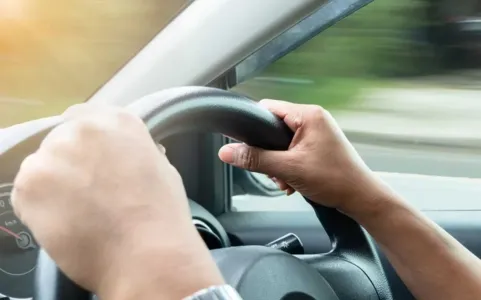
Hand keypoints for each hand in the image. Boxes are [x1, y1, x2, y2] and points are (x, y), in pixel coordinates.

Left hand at [12, 104, 223, 299]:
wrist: (147, 252)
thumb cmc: (161, 213)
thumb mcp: (159, 167)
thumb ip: (133, 152)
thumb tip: (123, 157)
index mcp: (117, 120)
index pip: (84, 118)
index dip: (85, 144)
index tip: (88, 161)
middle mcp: (82, 128)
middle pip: (61, 140)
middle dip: (70, 163)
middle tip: (85, 192)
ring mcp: (53, 153)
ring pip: (43, 167)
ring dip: (54, 185)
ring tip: (77, 212)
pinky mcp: (30, 184)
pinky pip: (27, 194)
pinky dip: (40, 209)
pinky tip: (65, 223)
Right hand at [219, 99, 390, 215]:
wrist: (361, 198)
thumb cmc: (335, 179)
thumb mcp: (288, 169)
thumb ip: (255, 159)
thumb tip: (227, 152)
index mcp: (308, 115)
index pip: (268, 108)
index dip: (254, 126)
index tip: (245, 143)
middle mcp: (313, 119)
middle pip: (273, 128)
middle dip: (268, 153)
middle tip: (275, 170)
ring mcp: (317, 133)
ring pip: (282, 143)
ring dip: (278, 163)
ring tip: (286, 179)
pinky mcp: (318, 146)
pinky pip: (293, 151)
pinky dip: (288, 166)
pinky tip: (292, 182)